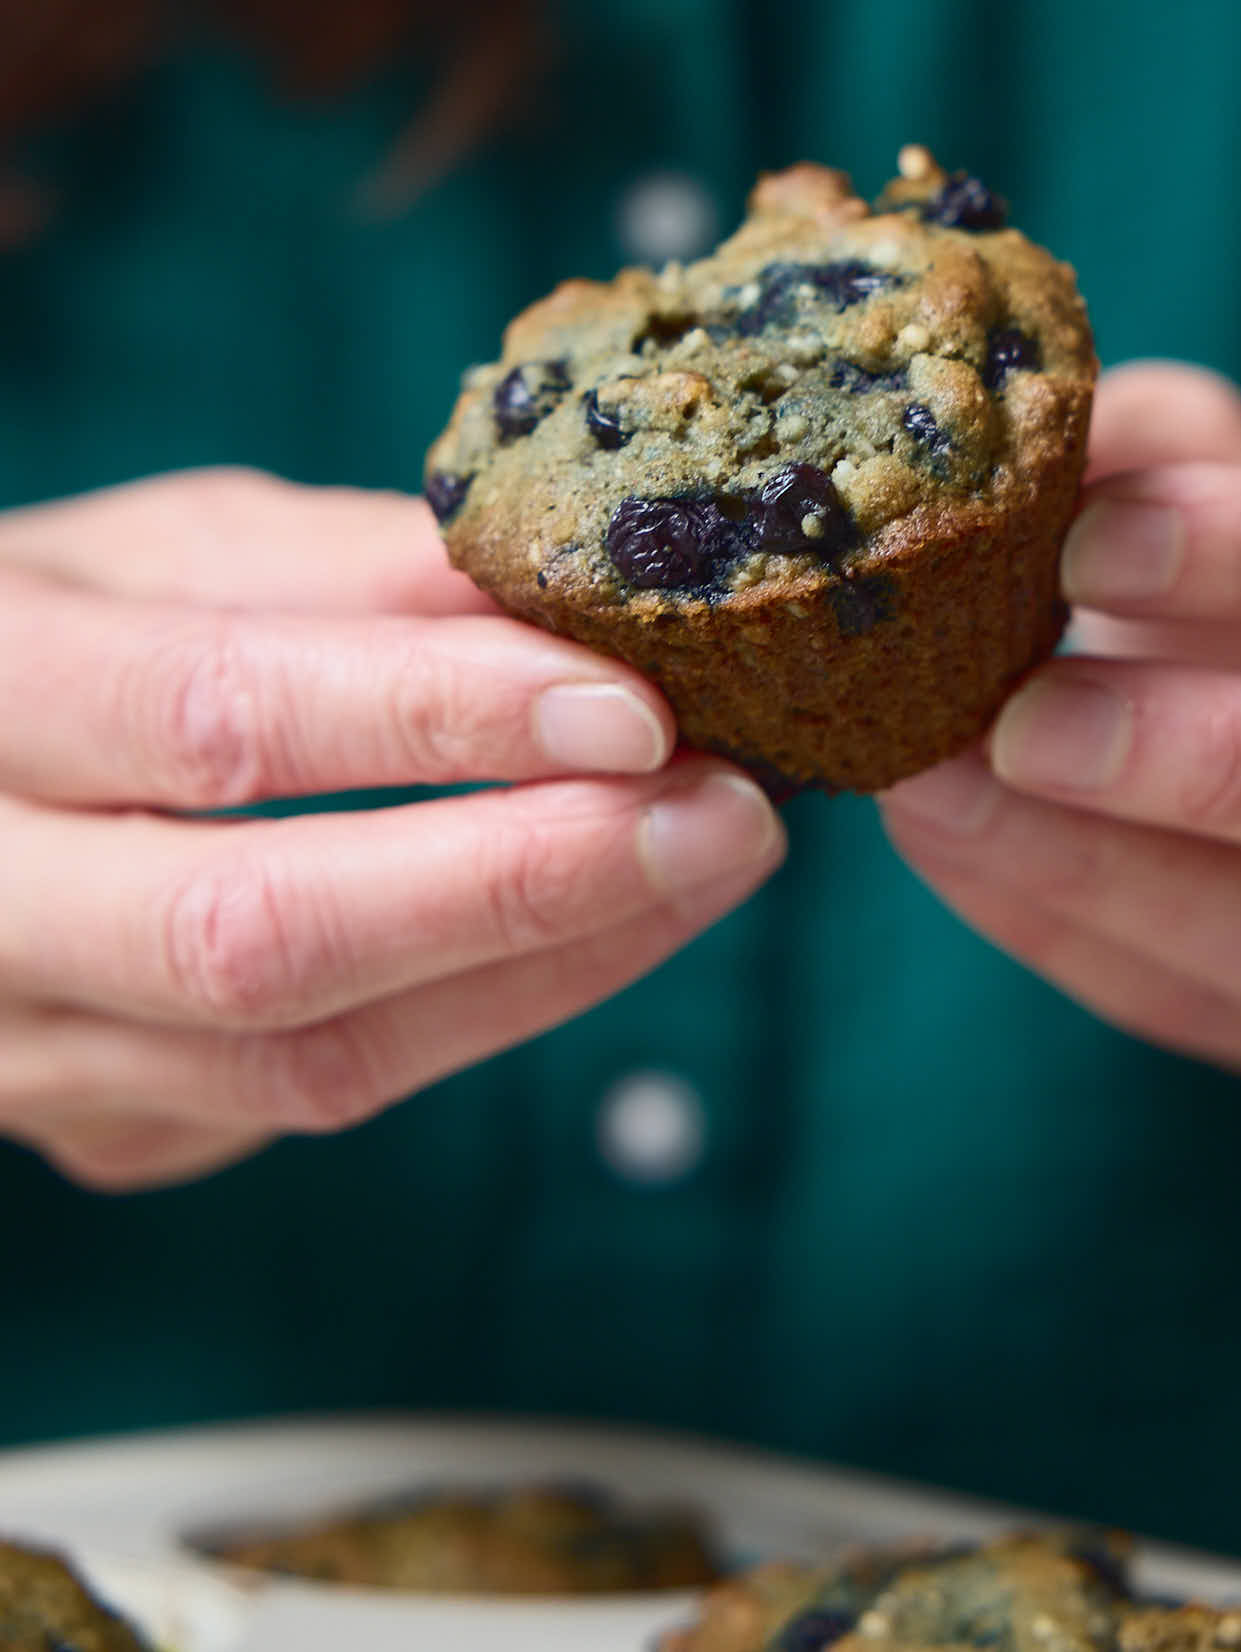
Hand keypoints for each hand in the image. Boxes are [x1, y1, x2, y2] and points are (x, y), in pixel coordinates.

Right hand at [0, 470, 782, 1187]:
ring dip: (539, 965)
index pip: (219, 722)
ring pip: (305, 1064)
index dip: (437, 720)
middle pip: (260, 939)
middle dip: (521, 882)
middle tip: (724, 813)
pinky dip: (480, 1011)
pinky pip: (315, 1103)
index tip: (634, 705)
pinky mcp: (108, 1135)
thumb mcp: (161, 551)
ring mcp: (25, 1055)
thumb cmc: (44, 634)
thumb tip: (575, 583)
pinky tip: (594, 928)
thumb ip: (351, 571)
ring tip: (703, 862)